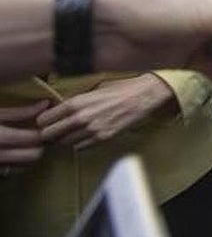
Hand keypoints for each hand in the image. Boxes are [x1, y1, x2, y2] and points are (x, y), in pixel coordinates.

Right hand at [0, 102, 48, 171]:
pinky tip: (14, 152)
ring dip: (30, 156)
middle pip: (33, 156)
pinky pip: (10, 172)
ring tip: (29, 144)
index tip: (47, 126)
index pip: (34, 139)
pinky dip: (17, 164)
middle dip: (41, 146)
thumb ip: (19, 112)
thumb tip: (45, 104)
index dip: (45, 132)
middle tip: (41, 135)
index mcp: (0, 136)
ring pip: (23, 166)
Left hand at [37, 74, 174, 149]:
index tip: (47, 121)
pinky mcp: (102, 139)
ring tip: (70, 133)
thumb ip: (76, 100)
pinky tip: (84, 136)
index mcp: (76, 103)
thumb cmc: (119, 88)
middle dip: (49, 133)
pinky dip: (78, 144)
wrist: (143, 96)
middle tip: (54, 130)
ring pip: (64, 143)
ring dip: (64, 139)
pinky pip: (80, 148)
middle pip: (49, 135)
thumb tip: (60, 108)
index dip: (43, 121)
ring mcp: (91, 130)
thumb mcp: (93, 89)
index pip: (44, 120)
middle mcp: (80, 118)